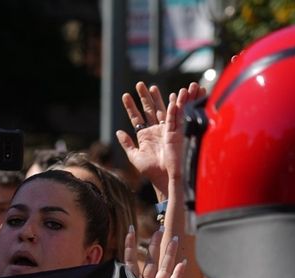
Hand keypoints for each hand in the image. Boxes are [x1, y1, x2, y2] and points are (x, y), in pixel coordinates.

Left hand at [118, 82, 204, 198]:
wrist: (164, 177)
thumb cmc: (151, 170)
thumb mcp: (135, 156)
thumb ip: (127, 144)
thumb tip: (118, 132)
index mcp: (145, 135)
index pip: (137, 118)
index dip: (131, 107)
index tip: (125, 95)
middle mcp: (156, 130)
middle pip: (150, 109)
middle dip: (145, 97)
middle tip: (140, 84)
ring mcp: (166, 130)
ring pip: (162, 109)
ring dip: (158, 98)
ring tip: (153, 86)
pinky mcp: (176, 131)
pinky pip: (175, 116)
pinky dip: (174, 106)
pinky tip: (171, 96)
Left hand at [126, 225, 185, 277]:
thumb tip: (111, 266)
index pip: (131, 261)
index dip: (130, 245)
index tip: (130, 229)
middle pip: (153, 260)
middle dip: (156, 244)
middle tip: (160, 228)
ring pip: (165, 269)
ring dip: (170, 254)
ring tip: (174, 239)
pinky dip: (178, 274)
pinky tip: (184, 262)